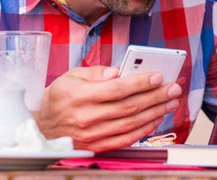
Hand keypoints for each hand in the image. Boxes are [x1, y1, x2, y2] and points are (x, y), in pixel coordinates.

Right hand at [36, 66, 181, 151]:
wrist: (43, 125)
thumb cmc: (59, 96)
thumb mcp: (71, 75)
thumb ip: (95, 72)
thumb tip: (118, 72)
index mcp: (79, 95)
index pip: (116, 89)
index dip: (139, 83)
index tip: (157, 76)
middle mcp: (86, 117)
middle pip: (128, 107)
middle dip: (155, 96)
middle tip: (173, 88)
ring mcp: (92, 134)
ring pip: (130, 124)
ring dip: (154, 113)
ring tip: (170, 103)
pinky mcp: (97, 145)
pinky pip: (125, 139)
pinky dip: (143, 130)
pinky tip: (155, 120)